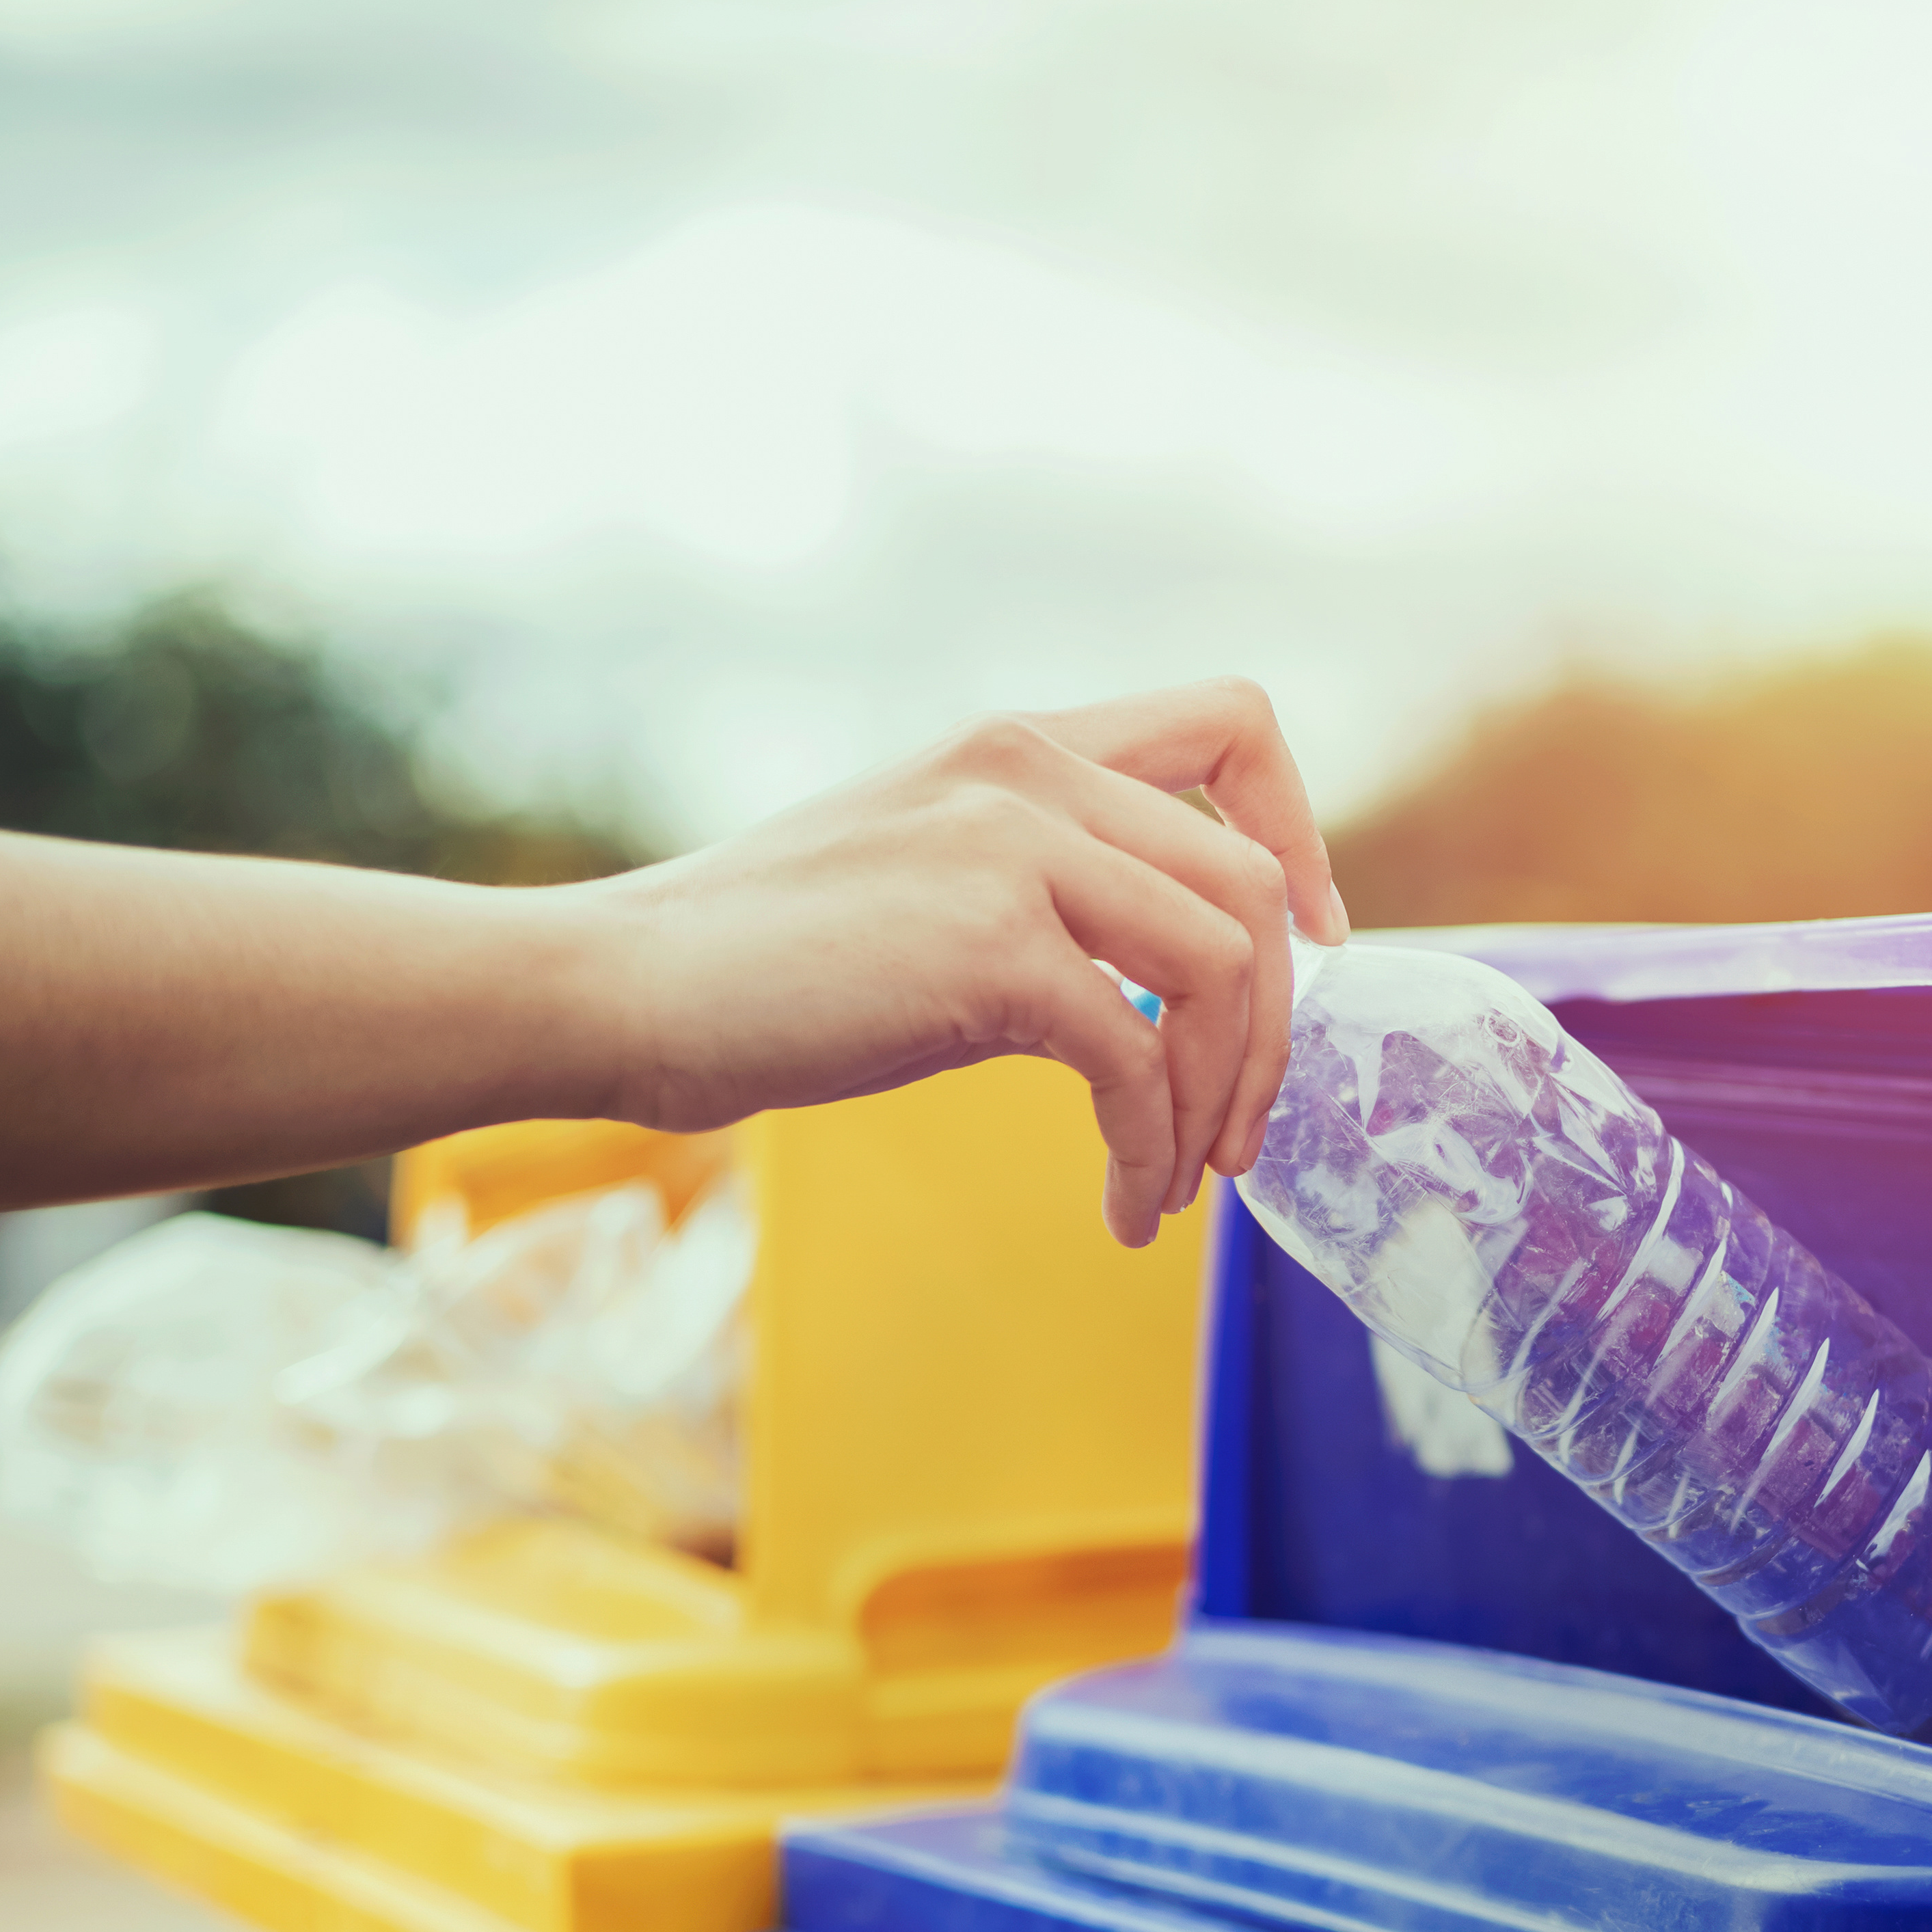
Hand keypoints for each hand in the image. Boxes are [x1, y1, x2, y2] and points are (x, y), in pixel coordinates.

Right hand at [582, 680, 1350, 1245]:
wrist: (624, 985)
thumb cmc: (766, 961)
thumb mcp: (928, 875)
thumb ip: (1047, 894)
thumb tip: (1162, 994)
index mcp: (1020, 745)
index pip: (1232, 724)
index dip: (1299, 834)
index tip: (1307, 943)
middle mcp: (1029, 770)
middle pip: (1252, 880)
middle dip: (1274, 1025)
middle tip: (1239, 1129)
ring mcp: (1011, 852)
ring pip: (1221, 966)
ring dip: (1218, 1099)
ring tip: (1177, 1179)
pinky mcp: (989, 953)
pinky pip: (1136, 1062)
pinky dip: (1151, 1151)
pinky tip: (1123, 1207)